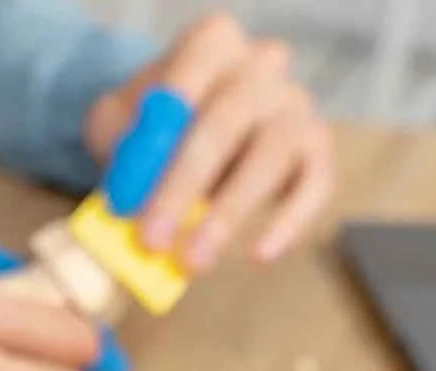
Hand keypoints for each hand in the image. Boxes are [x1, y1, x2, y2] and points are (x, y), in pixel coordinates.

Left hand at [84, 12, 333, 269]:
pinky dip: (289, 221)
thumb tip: (128, 190)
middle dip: (183, 187)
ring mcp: (295, 105)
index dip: (160, 130)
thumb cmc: (151, 130)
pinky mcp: (318, 148)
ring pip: (272, 154)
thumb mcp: (117, 126)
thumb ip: (120, 147)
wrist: (188, 140)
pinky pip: (315, 183)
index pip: (191, 71)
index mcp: (210, 44)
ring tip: (194, 260)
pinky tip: (259, 254)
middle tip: (152, 241)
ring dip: (229, 213)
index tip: (132, 185)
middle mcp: (261, 66)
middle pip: (227, 120)